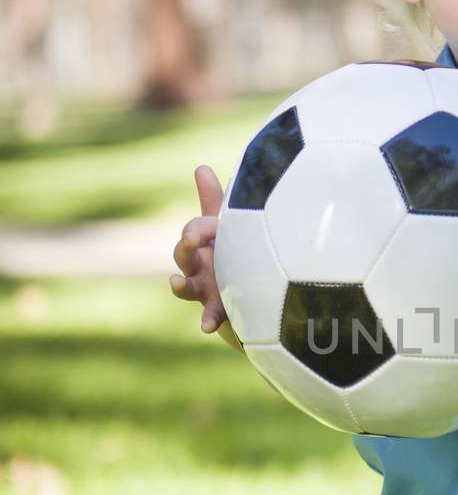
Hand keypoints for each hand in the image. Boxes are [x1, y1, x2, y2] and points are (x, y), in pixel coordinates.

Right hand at [169, 165, 228, 334]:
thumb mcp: (224, 226)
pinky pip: (210, 317)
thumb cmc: (232, 251)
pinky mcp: (217, 309)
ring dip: (180, 284)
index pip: (193, 231)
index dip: (200, 228)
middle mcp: (197, 266)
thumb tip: (201, 167)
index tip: (214, 225)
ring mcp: (204, 289)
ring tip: (175, 281)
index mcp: (201, 243)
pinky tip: (207, 327)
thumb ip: (214, 200)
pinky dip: (207, 321)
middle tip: (192, 239)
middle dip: (186, 245)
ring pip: (185, 286)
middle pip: (182, 254)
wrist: (244, 289)